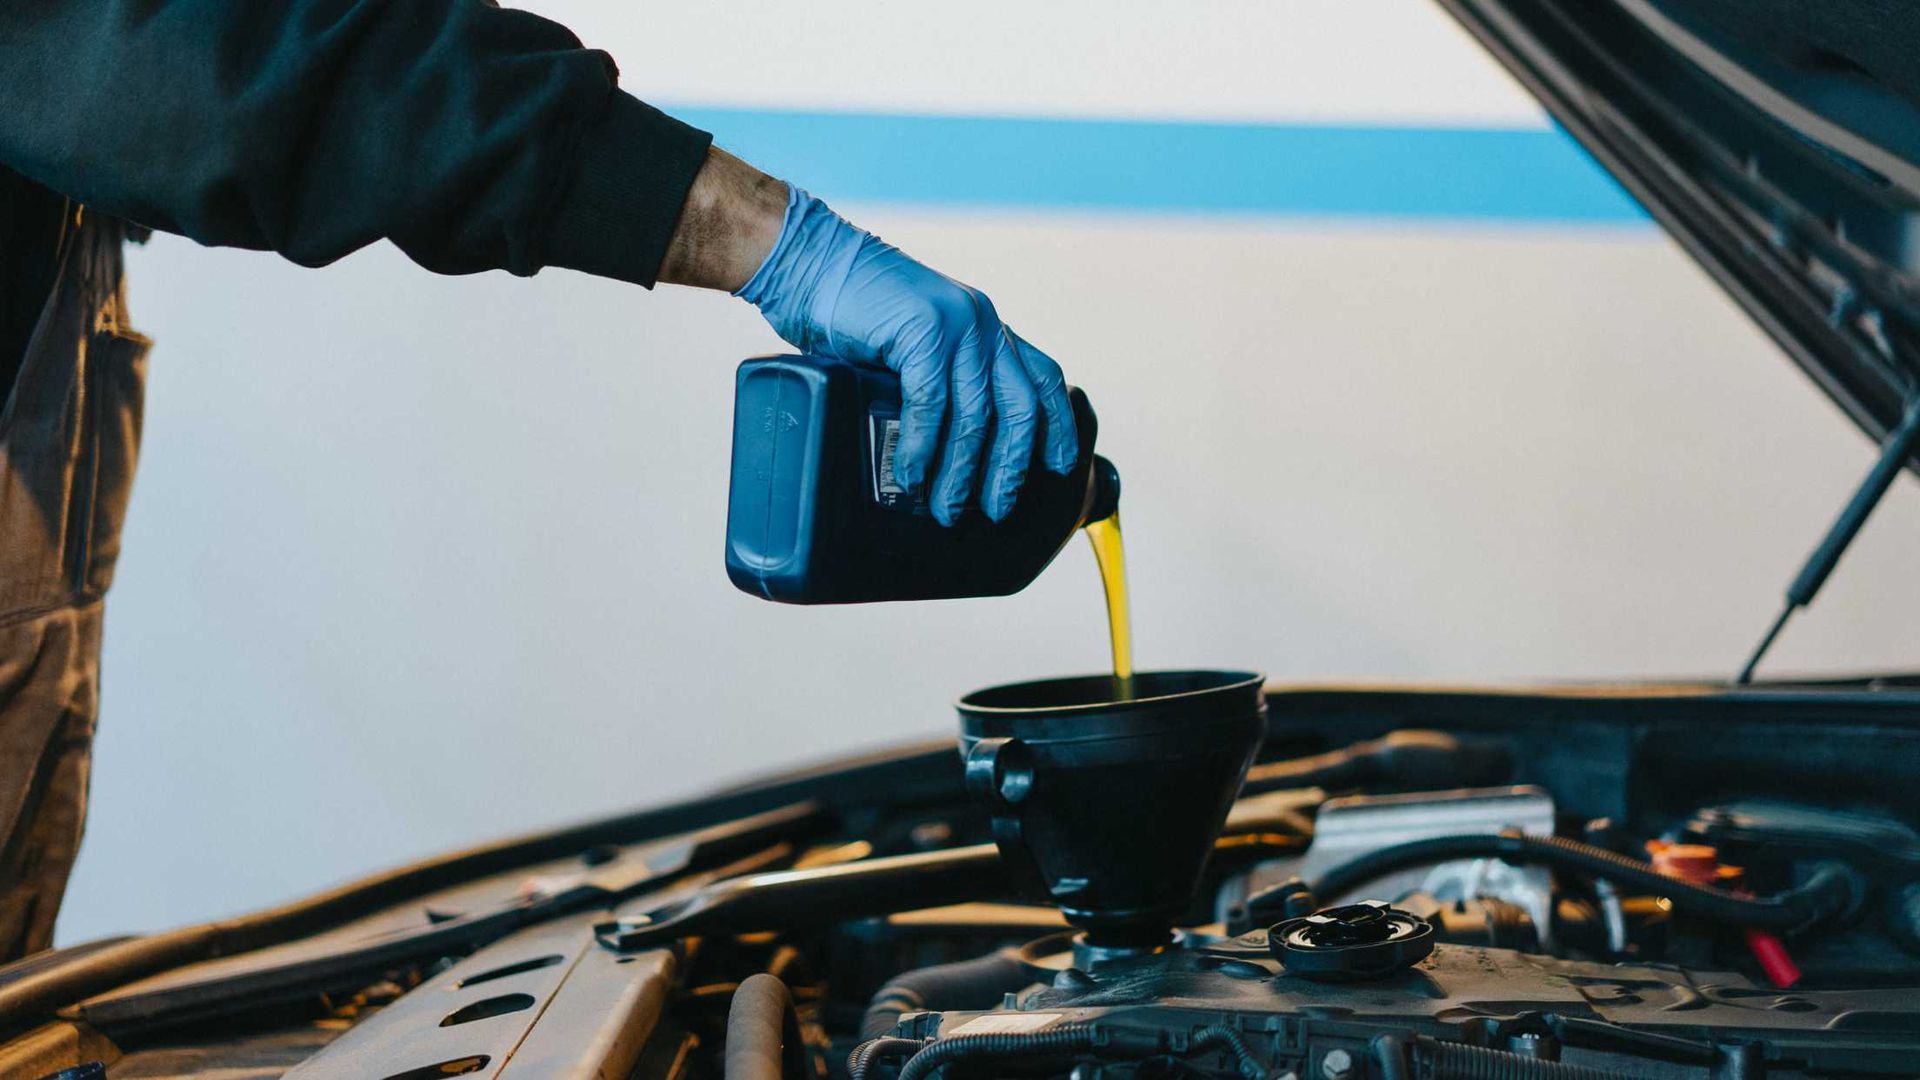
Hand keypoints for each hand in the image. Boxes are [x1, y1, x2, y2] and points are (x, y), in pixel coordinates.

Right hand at [734, 187, 1075, 523]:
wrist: (806, 262)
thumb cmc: (848, 311)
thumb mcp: (911, 346)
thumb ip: (937, 383)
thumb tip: (941, 453)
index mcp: (985, 326)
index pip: (1041, 378)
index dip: (1056, 426)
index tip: (1061, 466)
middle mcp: (981, 323)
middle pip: (1018, 407)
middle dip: (1010, 466)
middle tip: (997, 508)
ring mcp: (956, 324)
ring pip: (975, 415)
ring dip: (961, 471)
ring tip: (946, 509)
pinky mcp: (923, 329)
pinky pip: (932, 401)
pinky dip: (923, 445)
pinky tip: (913, 475)